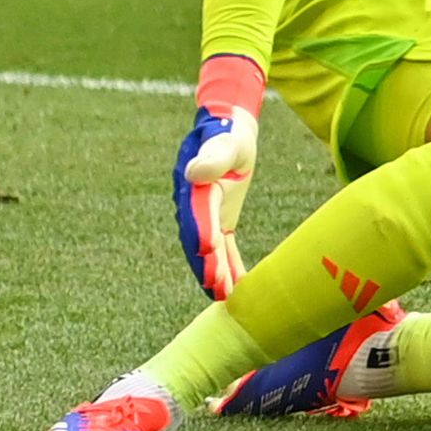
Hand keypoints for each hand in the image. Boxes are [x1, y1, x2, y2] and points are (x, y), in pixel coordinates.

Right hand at [172, 57, 262, 300]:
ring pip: (211, 251)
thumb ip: (212, 159)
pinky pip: (224, 248)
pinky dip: (229, 266)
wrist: (229, 132)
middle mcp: (196, 209)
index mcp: (195, 190)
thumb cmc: (228, 136)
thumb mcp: (224, 143)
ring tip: (225, 298)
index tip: (208, 252)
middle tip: (216, 287)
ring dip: (217, 273)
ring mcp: (207, 218)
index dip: (202, 235)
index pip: (198, 216)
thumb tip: (194, 174)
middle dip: (208, 265)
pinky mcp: (220, 221)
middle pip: (200, 241)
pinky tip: (236, 288)